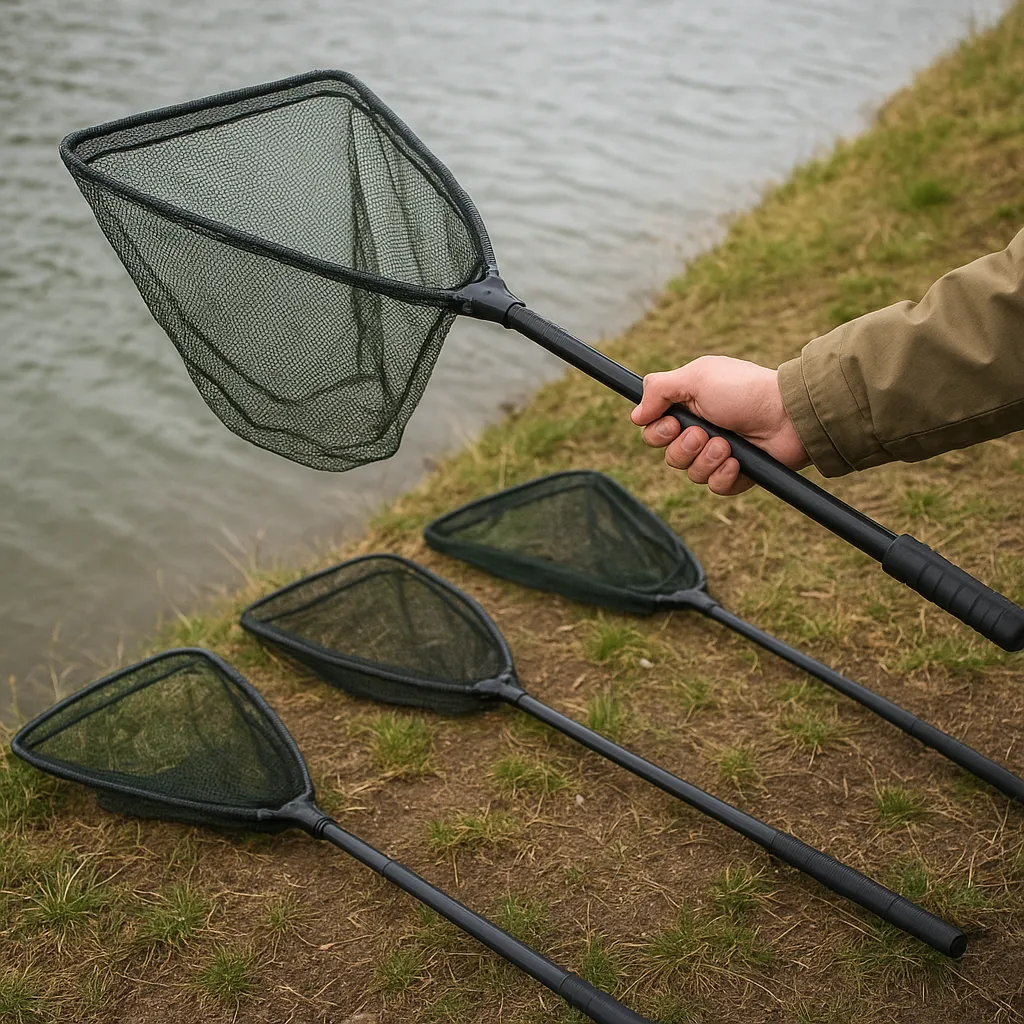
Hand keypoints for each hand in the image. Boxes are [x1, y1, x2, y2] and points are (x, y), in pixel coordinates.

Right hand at [630, 355, 808, 494]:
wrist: (788, 415)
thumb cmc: (744, 390)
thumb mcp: (696, 377)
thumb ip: (659, 389)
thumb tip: (636, 414)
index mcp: (688, 407)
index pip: (653, 430)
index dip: (658, 432)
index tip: (673, 423)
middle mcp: (701, 431)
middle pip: (669, 456)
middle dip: (685, 447)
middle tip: (705, 433)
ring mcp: (718, 454)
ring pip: (690, 473)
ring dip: (707, 459)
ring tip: (727, 445)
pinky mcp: (736, 474)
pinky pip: (714, 487)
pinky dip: (724, 475)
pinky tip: (738, 462)